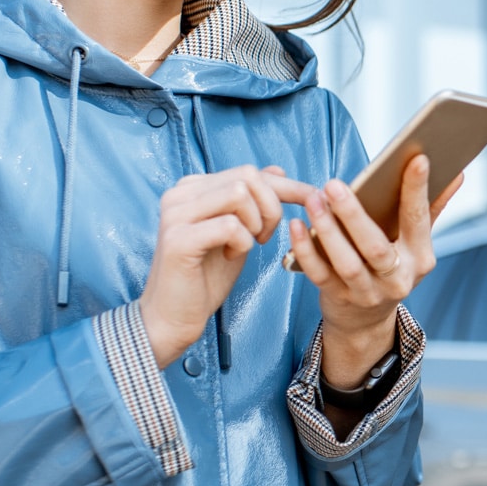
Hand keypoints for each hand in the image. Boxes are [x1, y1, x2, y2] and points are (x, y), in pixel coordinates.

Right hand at [140, 164, 313, 367]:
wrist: (173, 316)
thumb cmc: (206, 276)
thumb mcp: (237, 233)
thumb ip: (252, 202)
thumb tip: (277, 170)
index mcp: (193, 188)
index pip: (249, 172)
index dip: (288, 186)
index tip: (313, 200)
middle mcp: (180, 194)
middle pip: (247, 177)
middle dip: (271, 207)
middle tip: (264, 237)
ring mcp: (176, 214)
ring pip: (239, 195)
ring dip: (256, 223)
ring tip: (246, 245)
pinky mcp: (178, 239)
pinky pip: (229, 225)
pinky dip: (242, 242)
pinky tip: (231, 256)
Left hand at [285, 155, 463, 387]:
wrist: (366, 322)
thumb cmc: (392, 268)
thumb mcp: (416, 244)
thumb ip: (432, 208)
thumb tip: (457, 174)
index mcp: (420, 258)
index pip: (419, 220)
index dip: (418, 190)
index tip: (416, 159)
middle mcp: (397, 279)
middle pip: (376, 247)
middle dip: (354, 215)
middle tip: (334, 185)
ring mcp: (367, 293)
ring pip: (347, 263)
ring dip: (327, 230)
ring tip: (314, 200)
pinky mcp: (338, 298)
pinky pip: (319, 274)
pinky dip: (305, 250)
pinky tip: (296, 225)